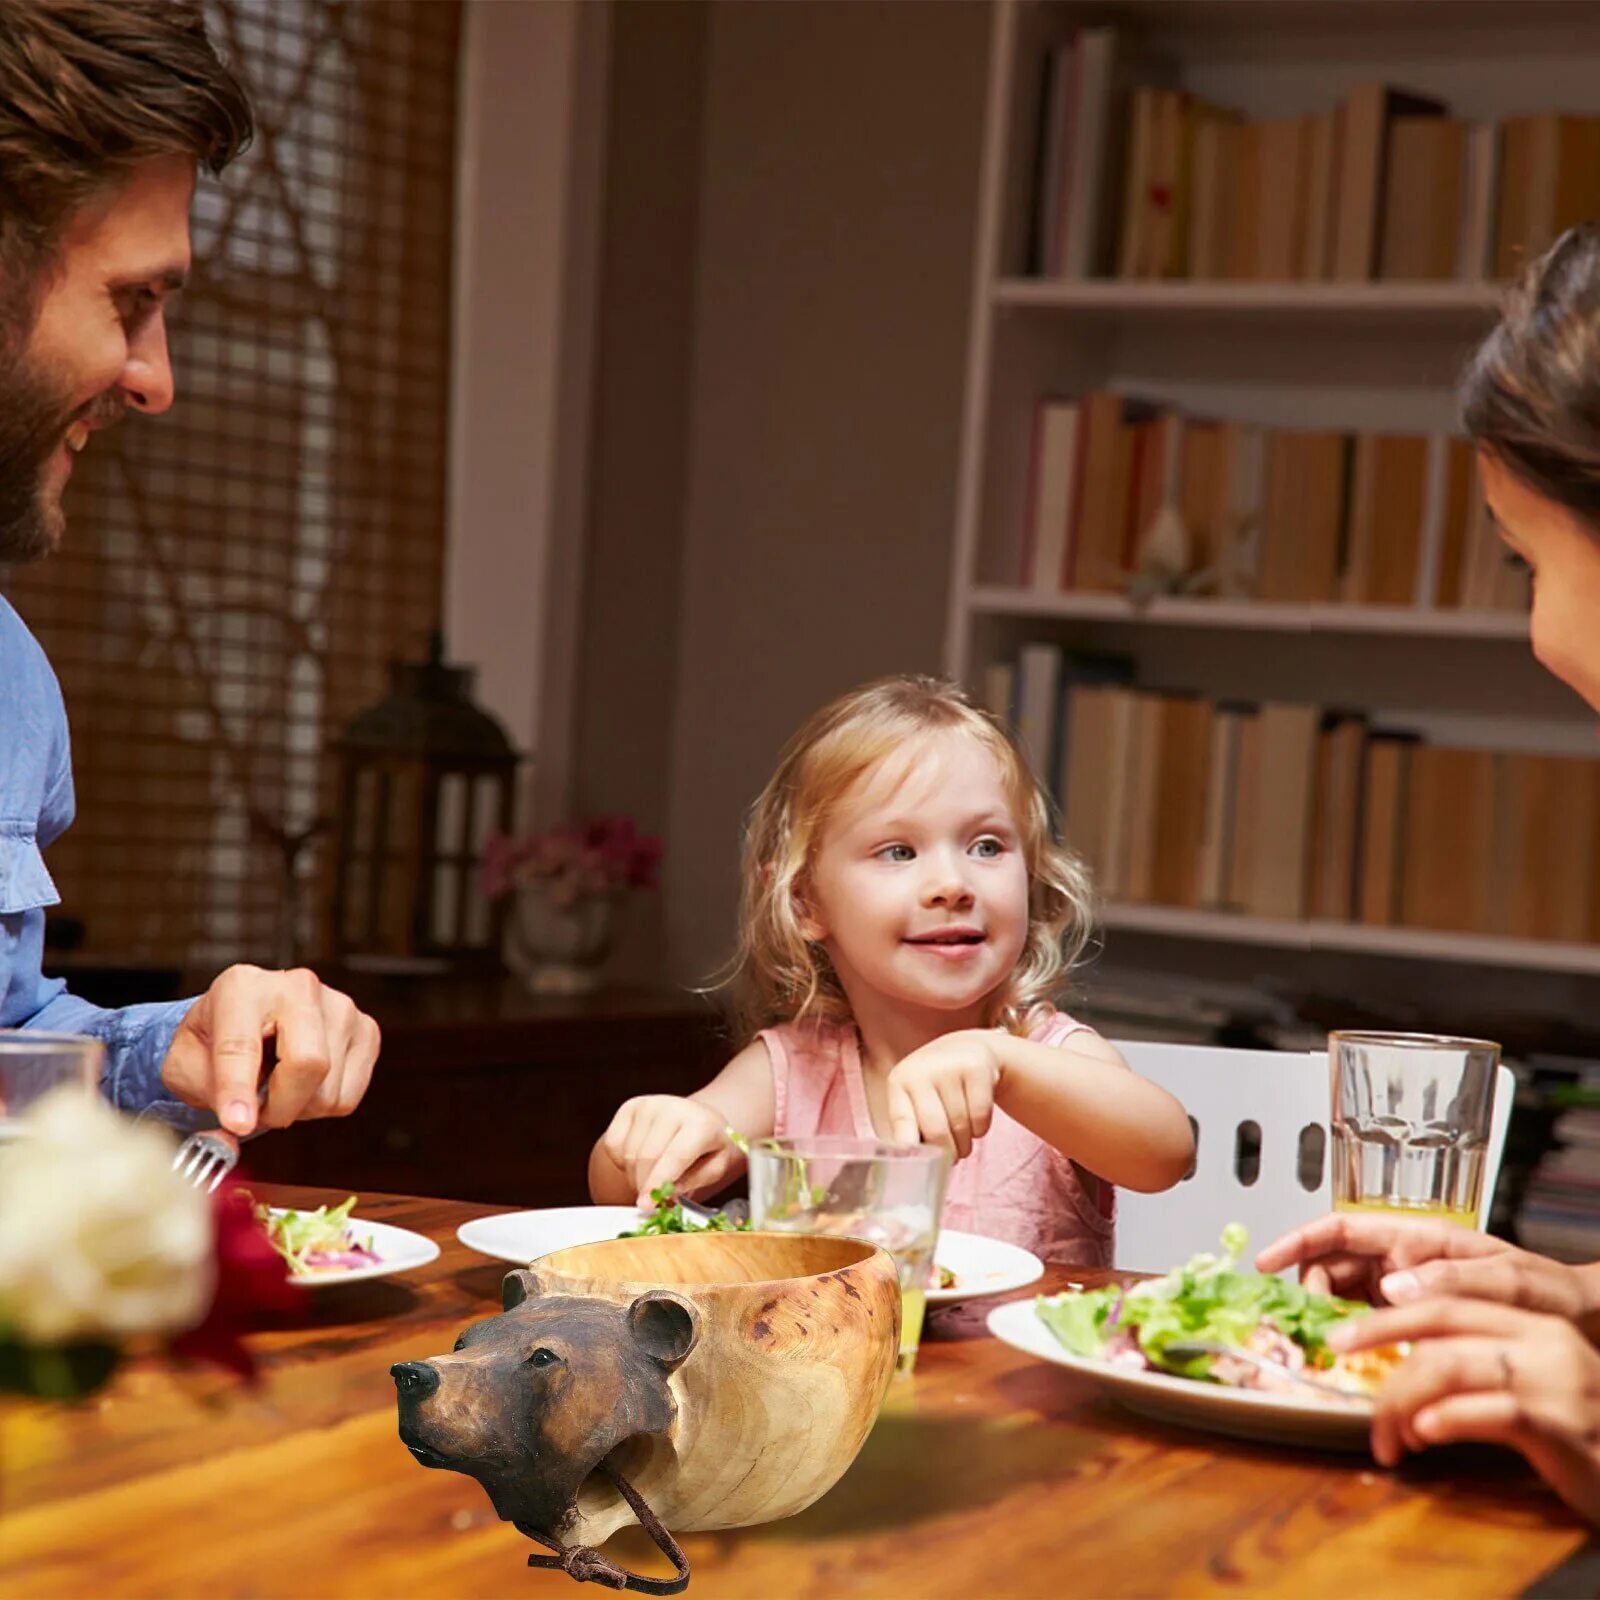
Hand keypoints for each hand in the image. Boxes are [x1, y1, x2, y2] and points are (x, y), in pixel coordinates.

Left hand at [160, 965, 380, 1135]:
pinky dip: (323, 1104)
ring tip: (278, 1087)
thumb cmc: (216, 1041)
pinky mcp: (366, 1029)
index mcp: (241, 987)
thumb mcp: (185, 1064)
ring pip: (329, 1088)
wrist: (250, 1022)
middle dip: (281, 1106)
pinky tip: (304, 1082)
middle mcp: (298, 986)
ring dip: (299, 1107)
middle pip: (308, 1062)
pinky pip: (348, 1095)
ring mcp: (340, 1005)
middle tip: (259, 1114)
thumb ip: (202, 1094)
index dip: (238, 1090)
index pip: (242, 1045)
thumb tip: (236, 1129)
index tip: (237, 1123)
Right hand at [599, 1095, 740, 1207]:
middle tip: (651, 1200)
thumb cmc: (708, 1147)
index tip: (646, 1206)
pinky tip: (639, 1160)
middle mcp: (673, 1108)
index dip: (658, 1183)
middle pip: (647, 1157)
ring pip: (628, 1154)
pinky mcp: (630, 1107)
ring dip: (634, 1176)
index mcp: (701, 1123)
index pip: (676, 1156)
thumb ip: (692, 1182)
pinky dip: (622, 1162)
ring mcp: (649, 1105)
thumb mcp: (715, 1168)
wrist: (699, 1119)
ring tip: (651, 1177)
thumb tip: (665, 1195)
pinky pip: (613, 1145)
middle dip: (644, 1186)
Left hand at [885, 1030, 1000, 1159]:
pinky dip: (981, 1129)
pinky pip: (981, 1117)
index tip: (915, 1167)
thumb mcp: (915, 1099)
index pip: (902, 1121)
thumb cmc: (935, 1086)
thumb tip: (907, 1165)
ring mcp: (949, 1066)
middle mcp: (921, 1070)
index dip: (908, 1146)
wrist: (966, 1049)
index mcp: (899, 1082)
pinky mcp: (976, 1068)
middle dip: (947, 1153)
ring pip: (961, 1127)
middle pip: (936, 1131)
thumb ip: (908, 1129)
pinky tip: (976, 1118)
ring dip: (965, 1144)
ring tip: (962, 1136)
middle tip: (951, 1157)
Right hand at [1256, 1213, 1599, 1331]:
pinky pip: (1363, 1318)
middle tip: (1314, 1326)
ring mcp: (1404, 1287)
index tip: (1266, 1262)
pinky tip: (1353, 1356)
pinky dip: (1349, 1332)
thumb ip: (1449, 1277)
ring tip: (1330, 1344)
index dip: (1297, 1240)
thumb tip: (1392, 1287)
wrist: (1578, 1320)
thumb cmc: (1548, 1292)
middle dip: (1308, 1288)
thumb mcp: (1506, 1278)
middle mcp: (1403, 1259)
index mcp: (1418, 1237)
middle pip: (1331, 1264)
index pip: (1341, 1227)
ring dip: (1326, 1314)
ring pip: (1341, 1293)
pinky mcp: (1410, 1317)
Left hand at [1329, 1297, 1599, 1524]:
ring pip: (1449, 1367)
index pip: (1446, 1301)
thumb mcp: (1531, 1385)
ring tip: (1385, 1434)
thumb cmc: (1581, 1433)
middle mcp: (1544, 1341)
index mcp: (1533, 1323)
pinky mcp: (1561, 1424)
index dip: (1389, 1315)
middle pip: (1440, 1324)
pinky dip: (1443, 1421)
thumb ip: (1479, 1364)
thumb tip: (1405, 1368)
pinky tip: (1422, 1435)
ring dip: (1401, 1400)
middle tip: (1337, 1361)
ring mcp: (1555, 1380)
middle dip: (1379, 1340)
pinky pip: (1486, 1412)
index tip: (1344, 1333)